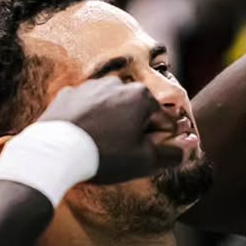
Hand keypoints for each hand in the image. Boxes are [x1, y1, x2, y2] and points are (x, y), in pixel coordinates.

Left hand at [38, 78, 185, 183]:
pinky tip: (81, 138)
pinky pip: (84, 107)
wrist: (54, 153)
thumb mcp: (143, 161)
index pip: (162, 119)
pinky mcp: (68, 94)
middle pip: (135, 109)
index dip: (160, 139)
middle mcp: (119, 84)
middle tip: (122, 153)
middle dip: (133, 129)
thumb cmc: (105, 156)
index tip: (149, 155)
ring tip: (99, 147)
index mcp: (142, 96)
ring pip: (109, 107)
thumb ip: (172, 154)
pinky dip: (86, 120)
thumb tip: (191, 147)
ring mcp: (91, 87)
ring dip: (110, 122)